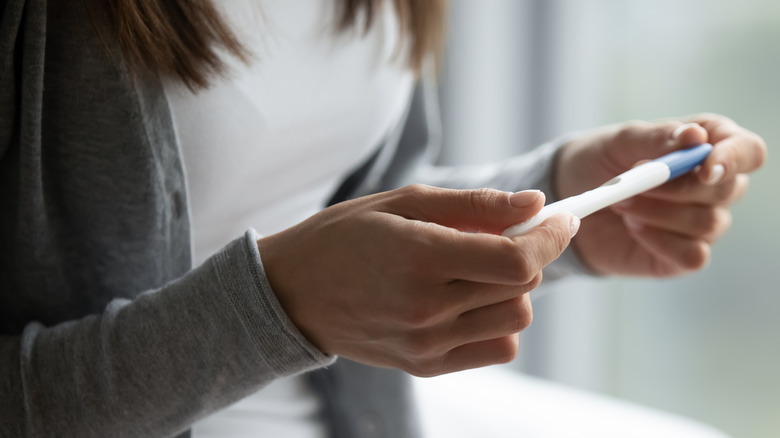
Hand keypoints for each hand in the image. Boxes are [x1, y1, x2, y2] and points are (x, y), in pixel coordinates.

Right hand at [257, 185, 577, 376]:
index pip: (516, 259)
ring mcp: (427, 343)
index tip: (561, 217)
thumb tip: (535, 202)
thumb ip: (474, 205)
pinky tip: (470, 299)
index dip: (550, 236)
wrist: (293, 292)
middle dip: (529, 252)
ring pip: (515, 319)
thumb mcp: (403, 202)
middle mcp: (427, 308)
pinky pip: (496, 348)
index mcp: (420, 258)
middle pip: (522, 286)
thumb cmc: (344, 236)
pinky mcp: (425, 365)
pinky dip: (498, 321)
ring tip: (478, 267)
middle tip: (506, 232)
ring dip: (513, 288)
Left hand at [556, 113, 765, 276]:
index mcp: (709, 145)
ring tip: (622, 203)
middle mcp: (715, 185)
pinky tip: (634, 228)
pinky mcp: (685, 255)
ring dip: (657, 212)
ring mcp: (703, 223)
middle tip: (632, 183)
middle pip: (727, 189)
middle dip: (675, 188)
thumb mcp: (621, 141)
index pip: (748, 151)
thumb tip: (695, 136)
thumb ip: (657, 138)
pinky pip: (693, 255)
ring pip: (708, 223)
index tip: (704, 166)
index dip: (733, 158)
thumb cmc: (602, 161)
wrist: (569, 199)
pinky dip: (658, 241)